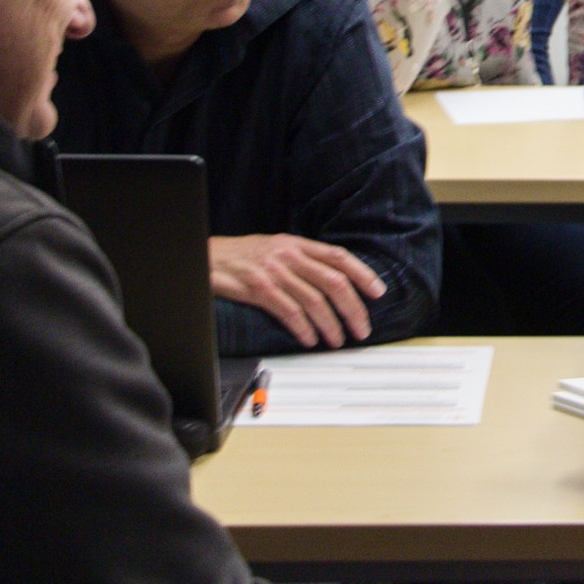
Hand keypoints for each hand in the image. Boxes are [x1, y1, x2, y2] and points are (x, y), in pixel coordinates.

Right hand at [208, 235, 384, 348]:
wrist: (206, 257)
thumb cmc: (242, 255)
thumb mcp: (276, 248)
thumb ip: (303, 259)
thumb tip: (335, 278)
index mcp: (297, 244)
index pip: (339, 257)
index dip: (363, 274)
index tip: (378, 292)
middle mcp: (289, 256)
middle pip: (333, 282)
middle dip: (353, 308)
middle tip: (361, 328)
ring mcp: (274, 273)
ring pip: (314, 301)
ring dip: (331, 324)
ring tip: (337, 339)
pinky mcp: (258, 290)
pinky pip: (289, 312)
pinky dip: (304, 329)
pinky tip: (310, 339)